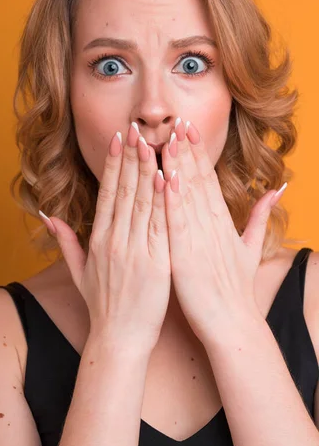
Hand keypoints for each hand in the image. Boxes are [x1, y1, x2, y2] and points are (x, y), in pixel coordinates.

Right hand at [39, 122, 170, 354]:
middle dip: (131, 157)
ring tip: (153, 142)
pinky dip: (164, 201)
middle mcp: (115, 241)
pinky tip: (167, 177)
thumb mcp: (77, 272)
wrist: (119, 340)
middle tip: (136, 128)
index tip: (118, 139)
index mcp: (98, 240)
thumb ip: (65, 241)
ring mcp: (135, 251)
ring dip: (148, 170)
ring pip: (142, 203)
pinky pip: (160, 226)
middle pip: (124, 191)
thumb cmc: (102, 306)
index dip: (113, 164)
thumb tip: (49, 215)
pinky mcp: (156, 263)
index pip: (106, 193)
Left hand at [160, 118, 286, 344]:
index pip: (208, 180)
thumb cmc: (237, 290)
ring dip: (178, 166)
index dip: (198, 153)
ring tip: (169, 139)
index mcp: (222, 223)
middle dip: (188, 150)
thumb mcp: (252, 250)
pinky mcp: (186, 257)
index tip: (188, 129)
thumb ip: (261, 218)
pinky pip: (178, 223)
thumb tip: (277, 191)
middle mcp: (212, 227)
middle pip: (198, 182)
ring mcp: (200, 240)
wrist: (232, 324)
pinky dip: (173, 200)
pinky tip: (166, 178)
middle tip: (178, 121)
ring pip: (188, 196)